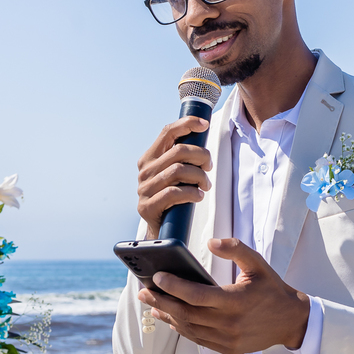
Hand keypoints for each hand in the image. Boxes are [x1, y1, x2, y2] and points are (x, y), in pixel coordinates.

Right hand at [136, 117, 212, 238]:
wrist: (160, 229)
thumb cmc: (173, 198)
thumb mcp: (175, 173)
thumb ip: (182, 157)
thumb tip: (202, 135)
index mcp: (150, 157)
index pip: (167, 132)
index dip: (187, 124)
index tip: (205, 125)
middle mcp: (145, 170)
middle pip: (178, 151)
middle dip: (201, 156)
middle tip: (209, 166)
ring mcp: (144, 189)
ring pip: (178, 171)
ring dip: (199, 177)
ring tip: (206, 185)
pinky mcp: (147, 206)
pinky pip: (174, 193)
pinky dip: (192, 193)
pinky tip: (198, 196)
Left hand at [139, 238, 310, 353]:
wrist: (291, 321)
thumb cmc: (272, 289)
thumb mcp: (258, 263)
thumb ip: (235, 249)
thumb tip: (211, 242)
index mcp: (236, 301)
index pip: (197, 295)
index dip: (174, 286)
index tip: (157, 277)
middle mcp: (230, 323)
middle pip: (186, 314)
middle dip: (161, 301)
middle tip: (143, 291)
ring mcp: (228, 339)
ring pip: (189, 329)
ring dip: (168, 316)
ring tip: (151, 304)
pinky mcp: (228, 349)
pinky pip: (199, 340)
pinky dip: (182, 329)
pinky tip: (171, 318)